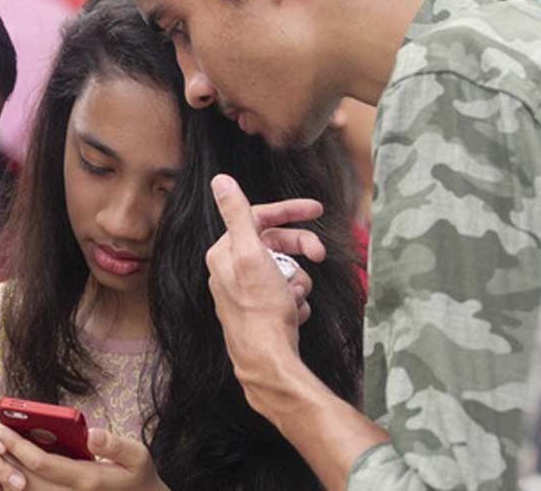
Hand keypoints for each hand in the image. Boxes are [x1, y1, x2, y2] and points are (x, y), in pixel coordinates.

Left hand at [0, 425, 168, 490]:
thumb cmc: (138, 477)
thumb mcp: (138, 457)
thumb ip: (116, 444)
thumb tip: (92, 434)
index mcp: (88, 480)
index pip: (43, 464)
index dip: (18, 446)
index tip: (0, 428)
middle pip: (26, 480)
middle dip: (4, 458)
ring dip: (5, 473)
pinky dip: (16, 485)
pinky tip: (7, 469)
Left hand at [206, 174, 316, 411]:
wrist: (268, 360)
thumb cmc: (260, 309)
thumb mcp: (251, 253)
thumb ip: (237, 214)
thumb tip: (220, 180)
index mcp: (225, 253)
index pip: (259, 217)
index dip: (289, 210)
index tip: (317, 209)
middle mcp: (230, 271)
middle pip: (275, 245)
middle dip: (299, 251)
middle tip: (320, 256)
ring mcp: (245, 293)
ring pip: (285, 271)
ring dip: (298, 282)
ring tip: (294, 298)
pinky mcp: (259, 312)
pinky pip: (287, 294)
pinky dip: (296, 301)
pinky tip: (293, 313)